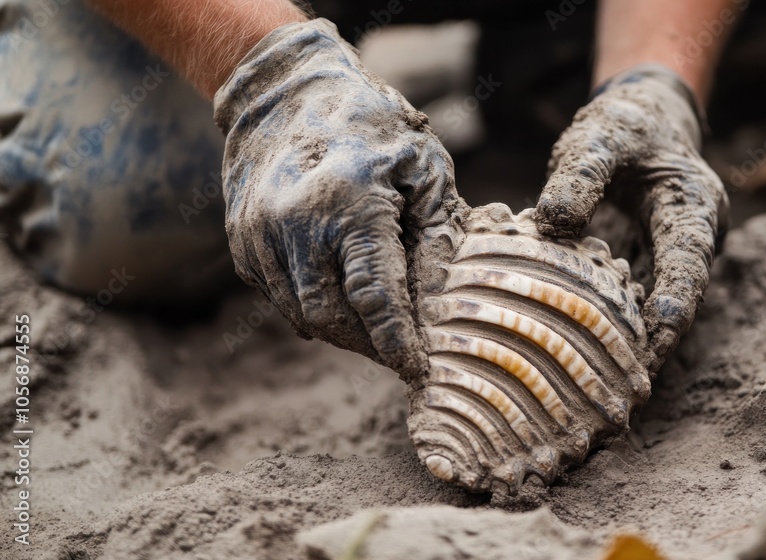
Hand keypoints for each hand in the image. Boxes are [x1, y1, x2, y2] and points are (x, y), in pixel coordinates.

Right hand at [214, 19, 460, 376]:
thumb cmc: (372, 127)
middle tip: (401, 351)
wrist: (284, 91)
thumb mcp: (425, 169)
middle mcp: (296, 224)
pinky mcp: (242, 242)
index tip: (418, 372)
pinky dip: (311, 308)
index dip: (398, 343)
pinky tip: (337, 295)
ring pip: (302, 316)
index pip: (375, 298)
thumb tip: (441, 304)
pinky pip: (280, 297)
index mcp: (350, 205)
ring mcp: (260, 235)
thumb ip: (438, 237)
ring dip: (341, 332)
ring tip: (373, 328)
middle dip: (371, 345)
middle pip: (334, 319)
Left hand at [534, 65, 728, 368]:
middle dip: (657, 344)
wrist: (642, 120)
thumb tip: (552, 224)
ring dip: (637, 344)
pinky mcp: (651, 266)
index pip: (688, 265)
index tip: (655, 345)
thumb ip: (578, 176)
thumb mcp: (597, 137)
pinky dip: (619, 326)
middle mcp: (694, 238)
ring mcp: (675, 256)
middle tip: (626, 389)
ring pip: (659, 308)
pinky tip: (588, 357)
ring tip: (606, 387)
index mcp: (694, 206)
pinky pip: (639, 302)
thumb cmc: (622, 126)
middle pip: (680, 300)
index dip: (674, 306)